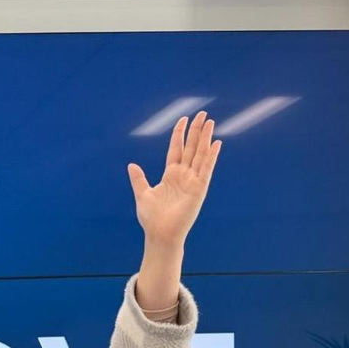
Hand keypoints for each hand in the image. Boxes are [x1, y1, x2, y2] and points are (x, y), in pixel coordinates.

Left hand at [126, 111, 221, 250]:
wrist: (160, 234)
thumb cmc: (152, 218)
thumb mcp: (143, 194)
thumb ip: (139, 179)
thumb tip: (131, 165)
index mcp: (170, 175)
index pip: (176, 149)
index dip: (180, 134)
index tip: (183, 119)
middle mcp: (183, 175)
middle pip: (191, 148)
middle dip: (196, 131)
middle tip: (203, 113)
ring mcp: (192, 181)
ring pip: (200, 155)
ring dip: (206, 138)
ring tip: (210, 122)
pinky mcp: (199, 188)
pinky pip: (206, 169)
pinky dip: (212, 156)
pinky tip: (216, 143)